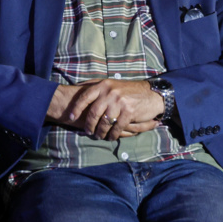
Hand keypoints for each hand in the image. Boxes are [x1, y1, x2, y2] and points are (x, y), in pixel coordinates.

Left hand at [48, 80, 163, 140]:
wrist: (152, 94)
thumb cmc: (128, 90)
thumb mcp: (111, 84)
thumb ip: (96, 86)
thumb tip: (76, 87)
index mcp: (103, 85)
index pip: (85, 97)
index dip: (76, 108)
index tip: (71, 117)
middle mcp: (110, 93)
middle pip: (93, 112)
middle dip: (89, 124)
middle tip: (87, 131)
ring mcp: (119, 102)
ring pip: (104, 121)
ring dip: (100, 131)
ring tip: (98, 136)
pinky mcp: (129, 112)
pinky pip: (117, 127)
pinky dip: (113, 134)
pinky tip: (111, 137)